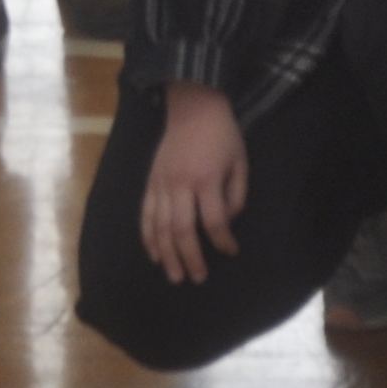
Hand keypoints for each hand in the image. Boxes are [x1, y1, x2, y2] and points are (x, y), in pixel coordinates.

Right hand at [137, 82, 249, 285]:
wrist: (193, 109)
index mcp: (206, 179)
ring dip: (167, 255)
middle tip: (197, 278)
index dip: (222, 240)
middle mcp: (180, 185)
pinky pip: (145, 216)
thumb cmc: (223, 136)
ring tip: (175, 275)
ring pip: (160, 228)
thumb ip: (236, 194)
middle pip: (182, 231)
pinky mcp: (149, 184)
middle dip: (190, 258)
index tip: (230, 251)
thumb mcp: (241, 161)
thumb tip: (227, 222)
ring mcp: (161, 185)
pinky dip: (148, 238)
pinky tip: (154, 255)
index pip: (214, 221)